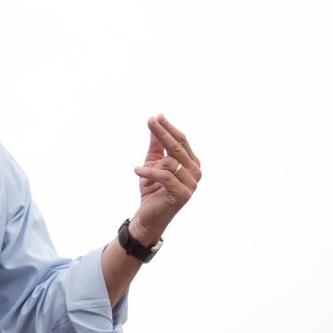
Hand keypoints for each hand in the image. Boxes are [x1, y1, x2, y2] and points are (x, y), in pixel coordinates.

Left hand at [130, 114, 201, 244]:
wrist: (148, 216)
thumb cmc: (152, 189)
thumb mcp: (153, 163)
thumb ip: (156, 145)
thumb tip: (155, 122)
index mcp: (192, 163)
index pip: (182, 141)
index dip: (169, 128)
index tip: (157, 117)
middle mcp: (196, 172)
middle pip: (178, 147)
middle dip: (163, 133)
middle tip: (150, 121)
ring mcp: (192, 184)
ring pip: (170, 163)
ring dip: (152, 165)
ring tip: (140, 171)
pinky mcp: (183, 194)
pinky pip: (165, 176)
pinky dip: (149, 172)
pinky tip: (137, 170)